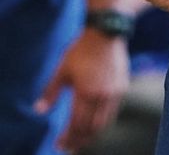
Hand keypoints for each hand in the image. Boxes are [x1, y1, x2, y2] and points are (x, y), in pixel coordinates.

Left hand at [34, 29, 129, 151]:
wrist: (106, 32)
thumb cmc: (82, 49)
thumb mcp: (62, 68)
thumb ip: (51, 91)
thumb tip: (39, 110)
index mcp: (86, 92)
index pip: (77, 124)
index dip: (68, 137)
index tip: (59, 144)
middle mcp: (102, 96)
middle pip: (91, 128)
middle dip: (80, 140)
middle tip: (70, 146)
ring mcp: (115, 92)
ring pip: (104, 122)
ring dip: (92, 134)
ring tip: (81, 138)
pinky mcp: (122, 86)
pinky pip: (113, 112)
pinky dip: (103, 121)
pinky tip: (94, 121)